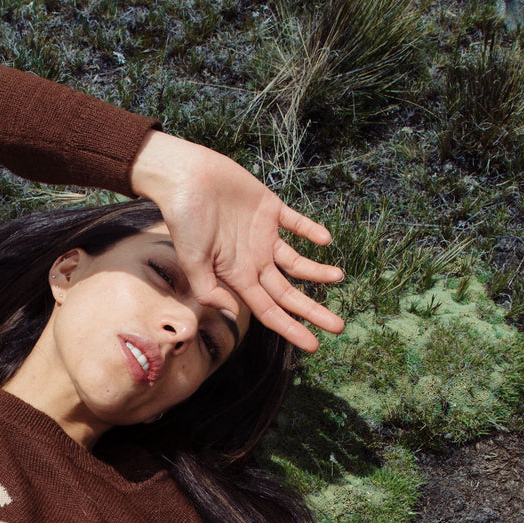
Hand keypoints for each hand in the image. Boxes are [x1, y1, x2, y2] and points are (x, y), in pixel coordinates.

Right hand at [130, 130, 344, 351]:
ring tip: (339, 277)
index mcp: (237, 276)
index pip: (270, 310)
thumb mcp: (192, 261)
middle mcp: (253, 260)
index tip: (313, 346)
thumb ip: (210, 290)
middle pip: (289, 293)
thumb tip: (233, 313)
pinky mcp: (269, 208)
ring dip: (318, 272)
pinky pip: (296, 223)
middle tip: (339, 327)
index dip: (291, 329)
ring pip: (297, 262)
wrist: (185, 176)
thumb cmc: (184, 220)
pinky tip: (325, 241)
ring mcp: (263, 235)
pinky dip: (311, 230)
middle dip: (313, 311)